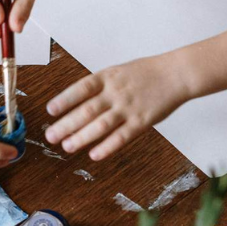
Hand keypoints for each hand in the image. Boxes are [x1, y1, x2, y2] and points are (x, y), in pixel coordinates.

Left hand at [44, 56, 191, 160]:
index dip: (65, 99)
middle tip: (50, 135)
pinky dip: (107, 146)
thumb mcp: (119, 71)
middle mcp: (116, 92)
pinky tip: (94, 154)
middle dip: (66, 124)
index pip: (81, 88)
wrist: (176, 74)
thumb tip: (76, 101)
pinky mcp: (142, 122)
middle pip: (87, 110)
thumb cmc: (146, 72)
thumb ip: (100, 85)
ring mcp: (128, 107)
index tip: (50, 110)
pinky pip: (122, 136)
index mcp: (108, 77)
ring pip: (101, 125)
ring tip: (67, 146)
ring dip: (82, 137)